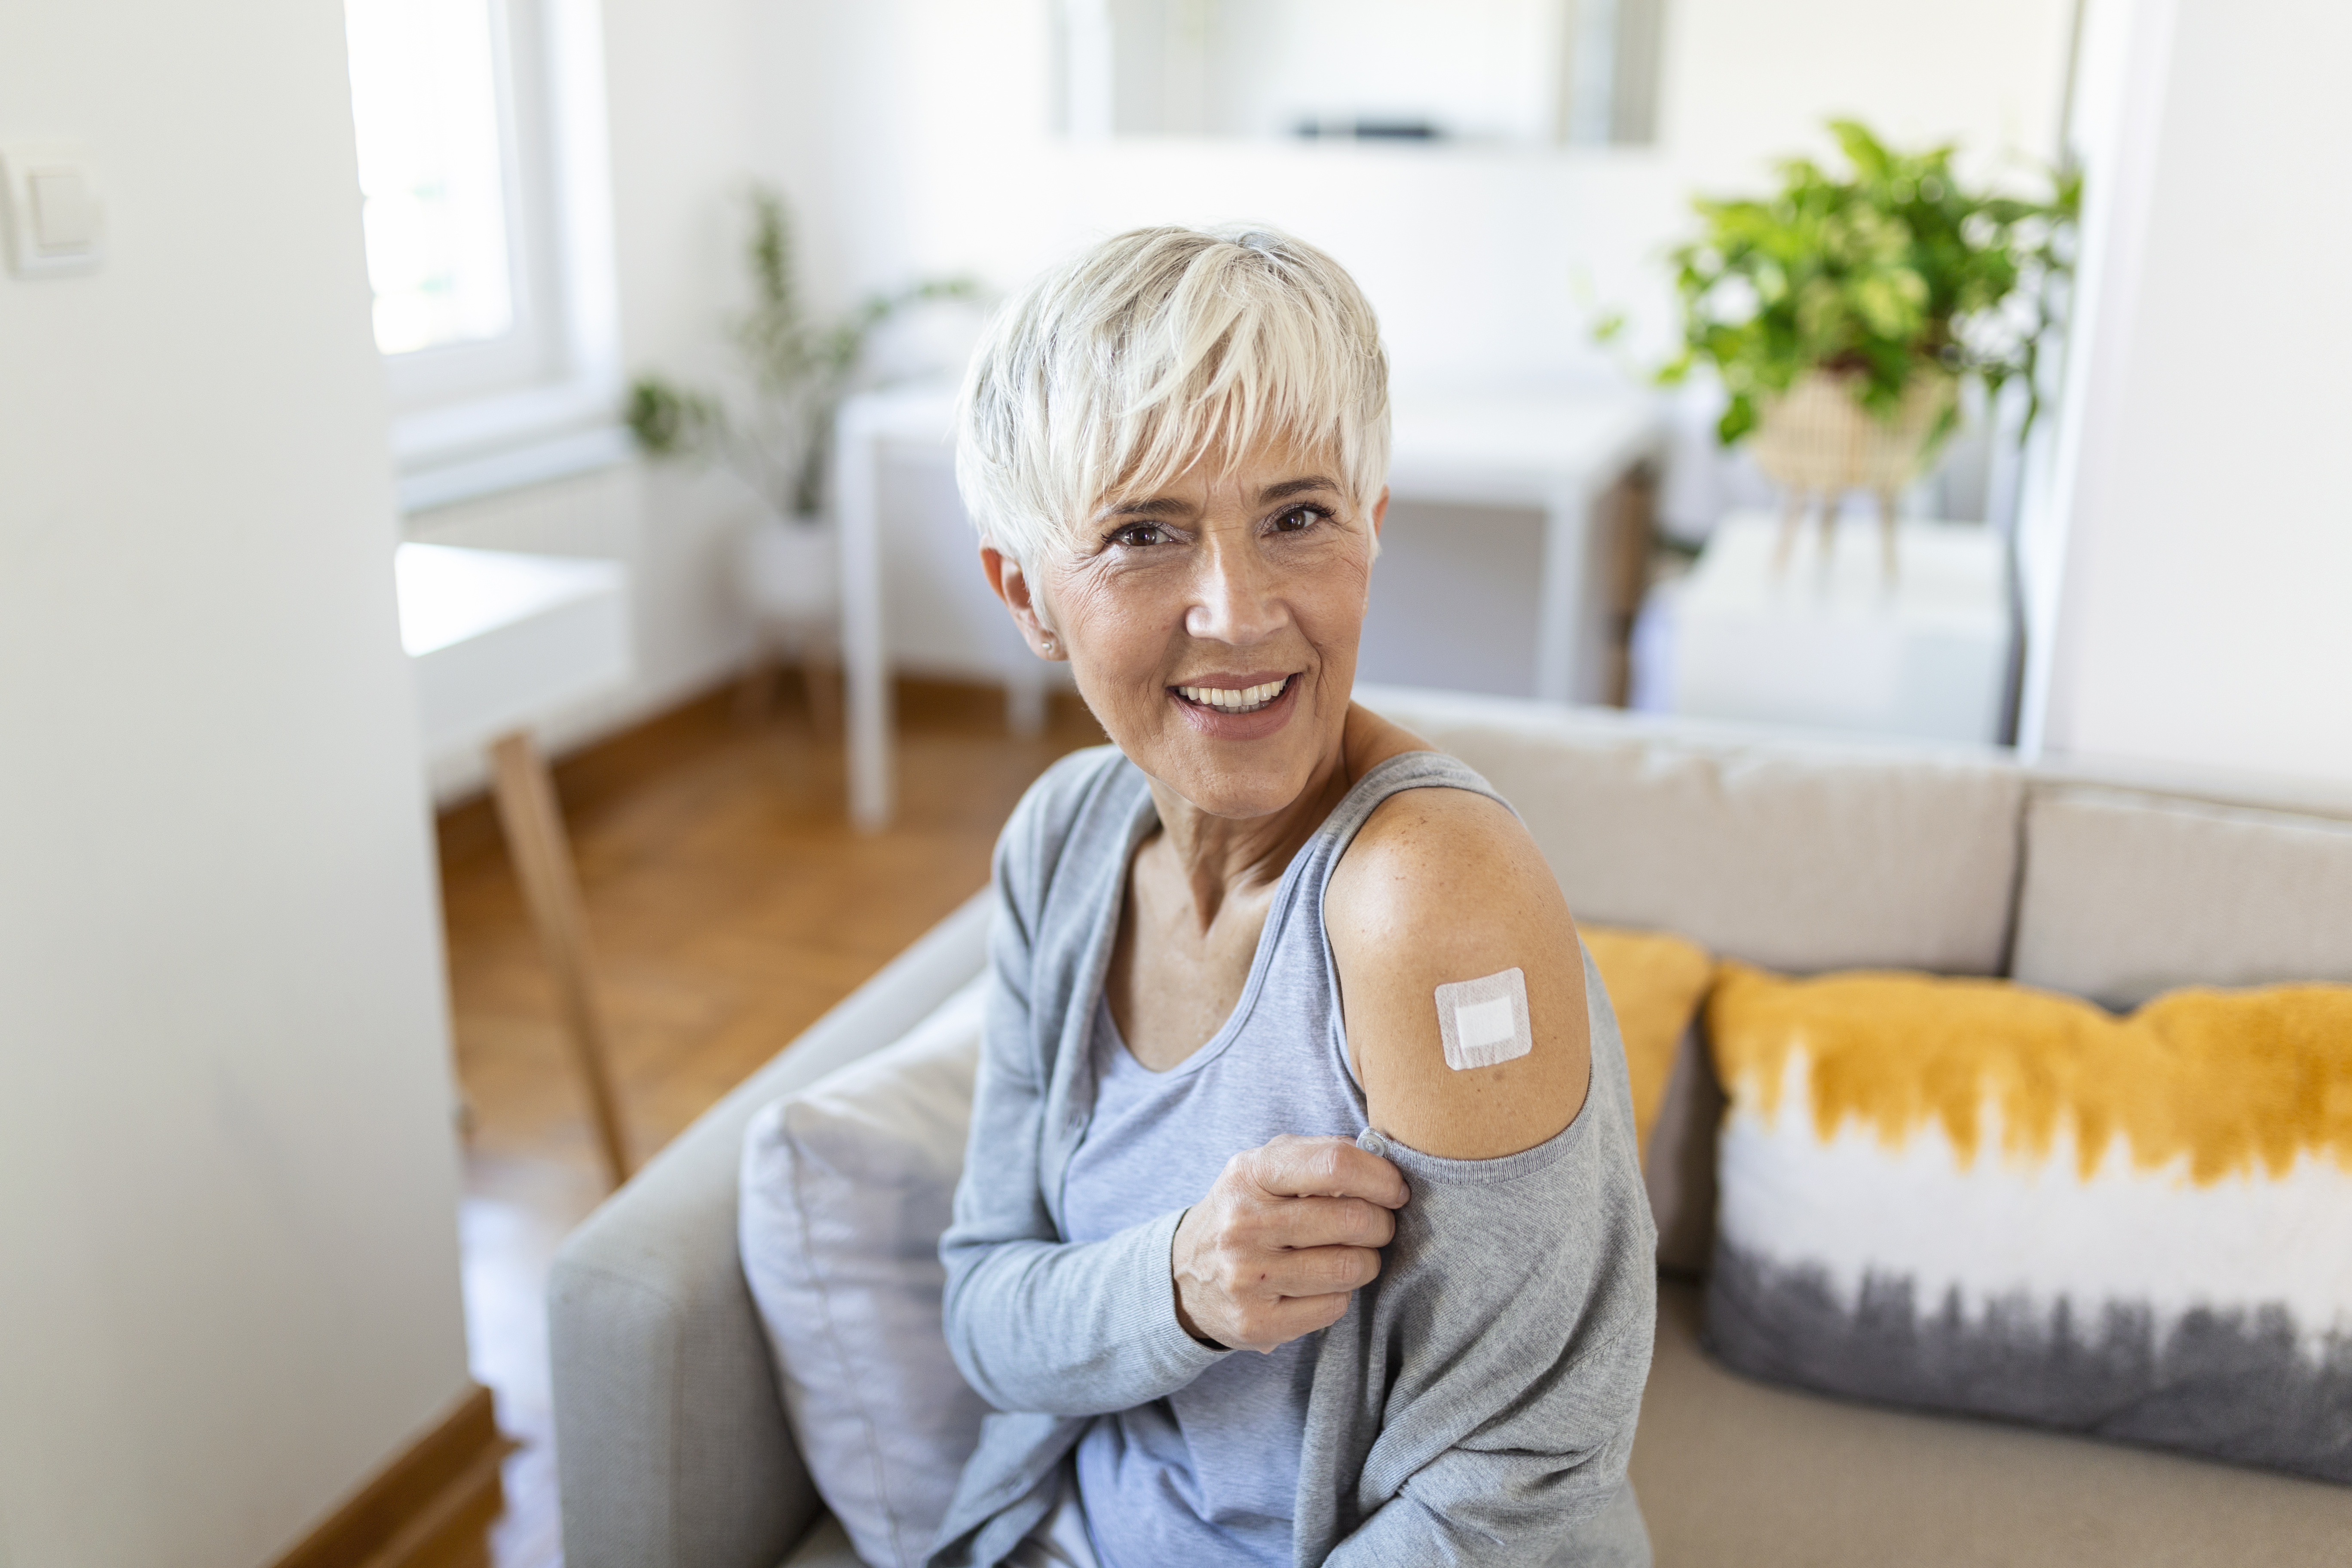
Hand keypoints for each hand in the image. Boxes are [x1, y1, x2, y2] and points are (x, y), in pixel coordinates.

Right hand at [1171, 1134, 1407, 1353]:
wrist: (1184, 1275)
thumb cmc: (1246, 1211)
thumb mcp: (1266, 1167)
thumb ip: (1320, 1153)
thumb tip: (1382, 1157)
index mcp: (1250, 1173)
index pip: (1335, 1164)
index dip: (1381, 1177)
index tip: (1395, 1190)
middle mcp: (1243, 1223)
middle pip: (1353, 1220)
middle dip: (1381, 1224)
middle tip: (1376, 1226)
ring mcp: (1247, 1276)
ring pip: (1349, 1267)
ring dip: (1366, 1262)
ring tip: (1350, 1254)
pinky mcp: (1256, 1321)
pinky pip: (1334, 1307)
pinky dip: (1340, 1295)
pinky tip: (1321, 1284)